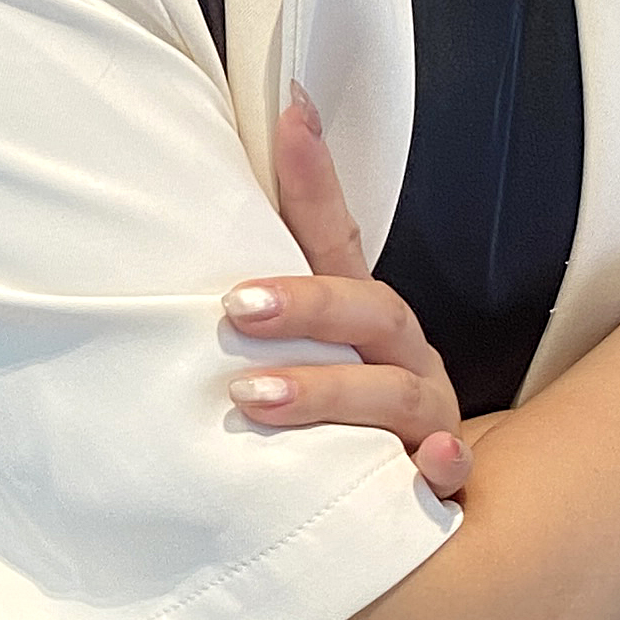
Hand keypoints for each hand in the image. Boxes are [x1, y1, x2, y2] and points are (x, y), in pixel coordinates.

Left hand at [219, 82, 473, 501]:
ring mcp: (426, 419)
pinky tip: (423, 463)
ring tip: (256, 397)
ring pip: (394, 395)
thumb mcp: (296, 367)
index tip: (291, 113)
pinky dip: (442, 467)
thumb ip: (248, 322)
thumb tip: (168, 275)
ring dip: (329, 392)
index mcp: (366, 324)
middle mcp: (402, 360)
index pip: (337, 241)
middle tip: (237, 307)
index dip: (317, 179)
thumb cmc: (334, 429)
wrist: (405, 506)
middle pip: (370, 312)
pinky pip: (452, 475)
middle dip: (307, 305)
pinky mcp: (439, 484)